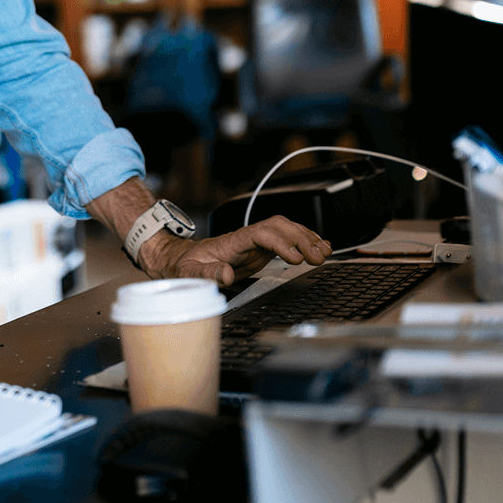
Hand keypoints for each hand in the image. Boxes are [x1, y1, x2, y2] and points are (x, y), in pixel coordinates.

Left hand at [138, 216, 332, 285]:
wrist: (177, 259)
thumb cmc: (183, 266)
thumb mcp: (188, 273)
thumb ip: (205, 274)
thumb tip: (226, 276)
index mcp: (230, 242)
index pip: (260, 234)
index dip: (280, 242)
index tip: (295, 257)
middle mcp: (245, 238)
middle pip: (276, 226)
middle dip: (300, 238)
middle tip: (317, 257)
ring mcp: (253, 243)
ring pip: (283, 229)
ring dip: (305, 237)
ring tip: (324, 251)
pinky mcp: (258, 251)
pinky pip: (284, 240)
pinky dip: (303, 241)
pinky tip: (318, 246)